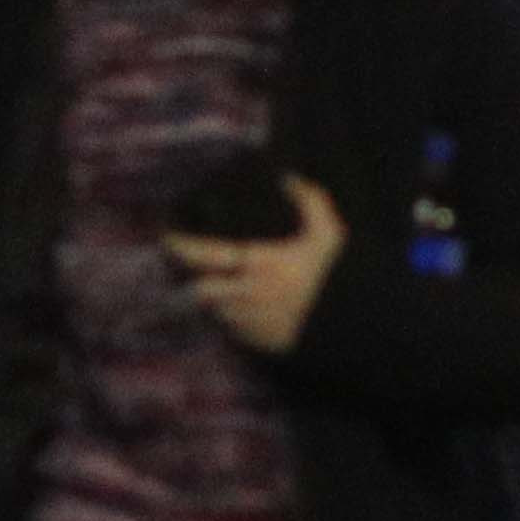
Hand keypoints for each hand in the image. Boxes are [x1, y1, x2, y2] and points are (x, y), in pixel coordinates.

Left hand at [164, 172, 349, 355]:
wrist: (352, 328)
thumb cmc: (337, 276)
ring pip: (213, 312)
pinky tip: (237, 308)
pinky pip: (232, 331)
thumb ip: (309, 199)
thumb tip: (286, 177)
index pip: (203, 256)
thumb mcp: (329, 231)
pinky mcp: (258, 344)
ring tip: (210, 286)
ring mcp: (250, 323)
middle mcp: (245, 295)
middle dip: (191, 279)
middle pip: (198, 290)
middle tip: (185, 267)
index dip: (179, 247)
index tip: (167, 238)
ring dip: (209, 300)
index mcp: (256, 264)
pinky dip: (229, 319)